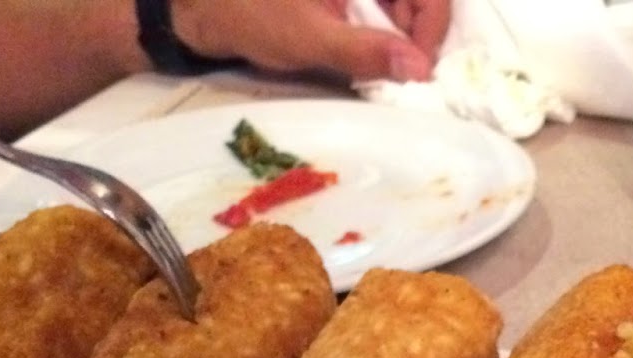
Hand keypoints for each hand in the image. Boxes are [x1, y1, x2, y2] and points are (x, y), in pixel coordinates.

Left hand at [171, 0, 451, 82]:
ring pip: (401, 0)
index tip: (422, 68)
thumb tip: (418, 69)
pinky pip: (380, 4)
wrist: (200, 7)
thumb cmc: (247, 13)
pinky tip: (374, 55)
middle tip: (407, 75)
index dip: (432, 24)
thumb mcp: (307, 38)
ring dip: (403, 34)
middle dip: (419, 31)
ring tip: (389, 68)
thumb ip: (364, 51)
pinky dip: (384, 30)